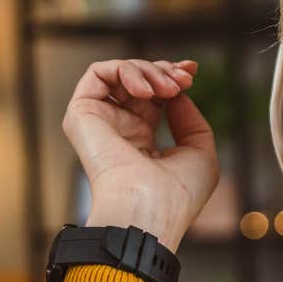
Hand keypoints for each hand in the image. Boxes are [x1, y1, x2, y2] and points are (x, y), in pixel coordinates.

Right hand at [60, 58, 216, 250]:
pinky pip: (98, 73)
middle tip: (183, 79)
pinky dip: (125, 70)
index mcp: (143, 141)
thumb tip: (175, 94)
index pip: (153, 96)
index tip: (191, 70)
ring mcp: (99, 122)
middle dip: (163, 70)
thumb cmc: (177, 195)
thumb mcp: (200, 152)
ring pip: (118, 73)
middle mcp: (118, 129)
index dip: (171, 75)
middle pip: (137, 80)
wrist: (147, 211)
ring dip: (148, 71)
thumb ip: (191, 120)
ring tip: (167, 88)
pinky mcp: (81, 115)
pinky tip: (145, 91)